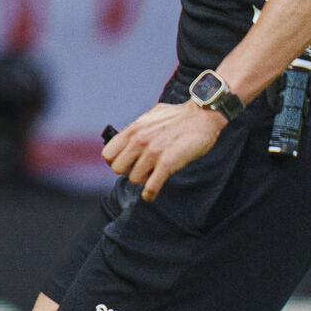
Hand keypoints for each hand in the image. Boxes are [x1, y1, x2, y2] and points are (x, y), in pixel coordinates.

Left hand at [100, 101, 227, 200]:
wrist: (202, 116)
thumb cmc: (178, 116)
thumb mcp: (150, 117)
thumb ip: (137, 129)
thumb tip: (127, 138)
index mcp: (133, 130)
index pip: (108, 154)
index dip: (115, 162)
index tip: (125, 164)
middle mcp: (139, 140)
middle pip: (117, 169)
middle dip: (128, 172)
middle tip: (140, 170)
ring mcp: (153, 152)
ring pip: (134, 179)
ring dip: (143, 180)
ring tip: (152, 175)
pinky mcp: (168, 162)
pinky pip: (151, 186)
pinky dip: (150, 194)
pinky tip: (151, 195)